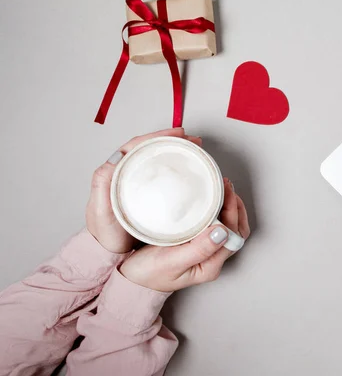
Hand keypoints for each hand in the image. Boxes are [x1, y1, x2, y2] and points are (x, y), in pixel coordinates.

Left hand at [86, 128, 202, 253]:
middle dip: (173, 141)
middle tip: (194, 142)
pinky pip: (163, 175)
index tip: (179, 135)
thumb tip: (113, 159)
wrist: (111, 254)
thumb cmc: (105, 234)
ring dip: (177, 152)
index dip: (159, 136)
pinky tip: (188, 171)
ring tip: (195, 151)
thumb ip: (102, 185)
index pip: (138, 145)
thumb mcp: (100, 209)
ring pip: (158, 159)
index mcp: (115, 172)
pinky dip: (176, 168)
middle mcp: (127, 174)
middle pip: (151, 149)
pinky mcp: (149, 194)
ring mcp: (138, 183)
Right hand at [120, 179, 249, 291]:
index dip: (232, 211)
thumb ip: (198, 249)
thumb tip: (222, 232)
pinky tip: (211, 199)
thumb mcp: (171, 261)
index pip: (232, 235)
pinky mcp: (196, 242)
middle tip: (225, 185)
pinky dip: (217, 210)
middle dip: (234, 206)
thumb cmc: (148, 274)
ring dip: (228, 207)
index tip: (225, 192)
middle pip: (235, 229)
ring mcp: (205, 250)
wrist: (131, 280)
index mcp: (210, 265)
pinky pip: (214, 224)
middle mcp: (212, 259)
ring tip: (222, 188)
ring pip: (228, 226)